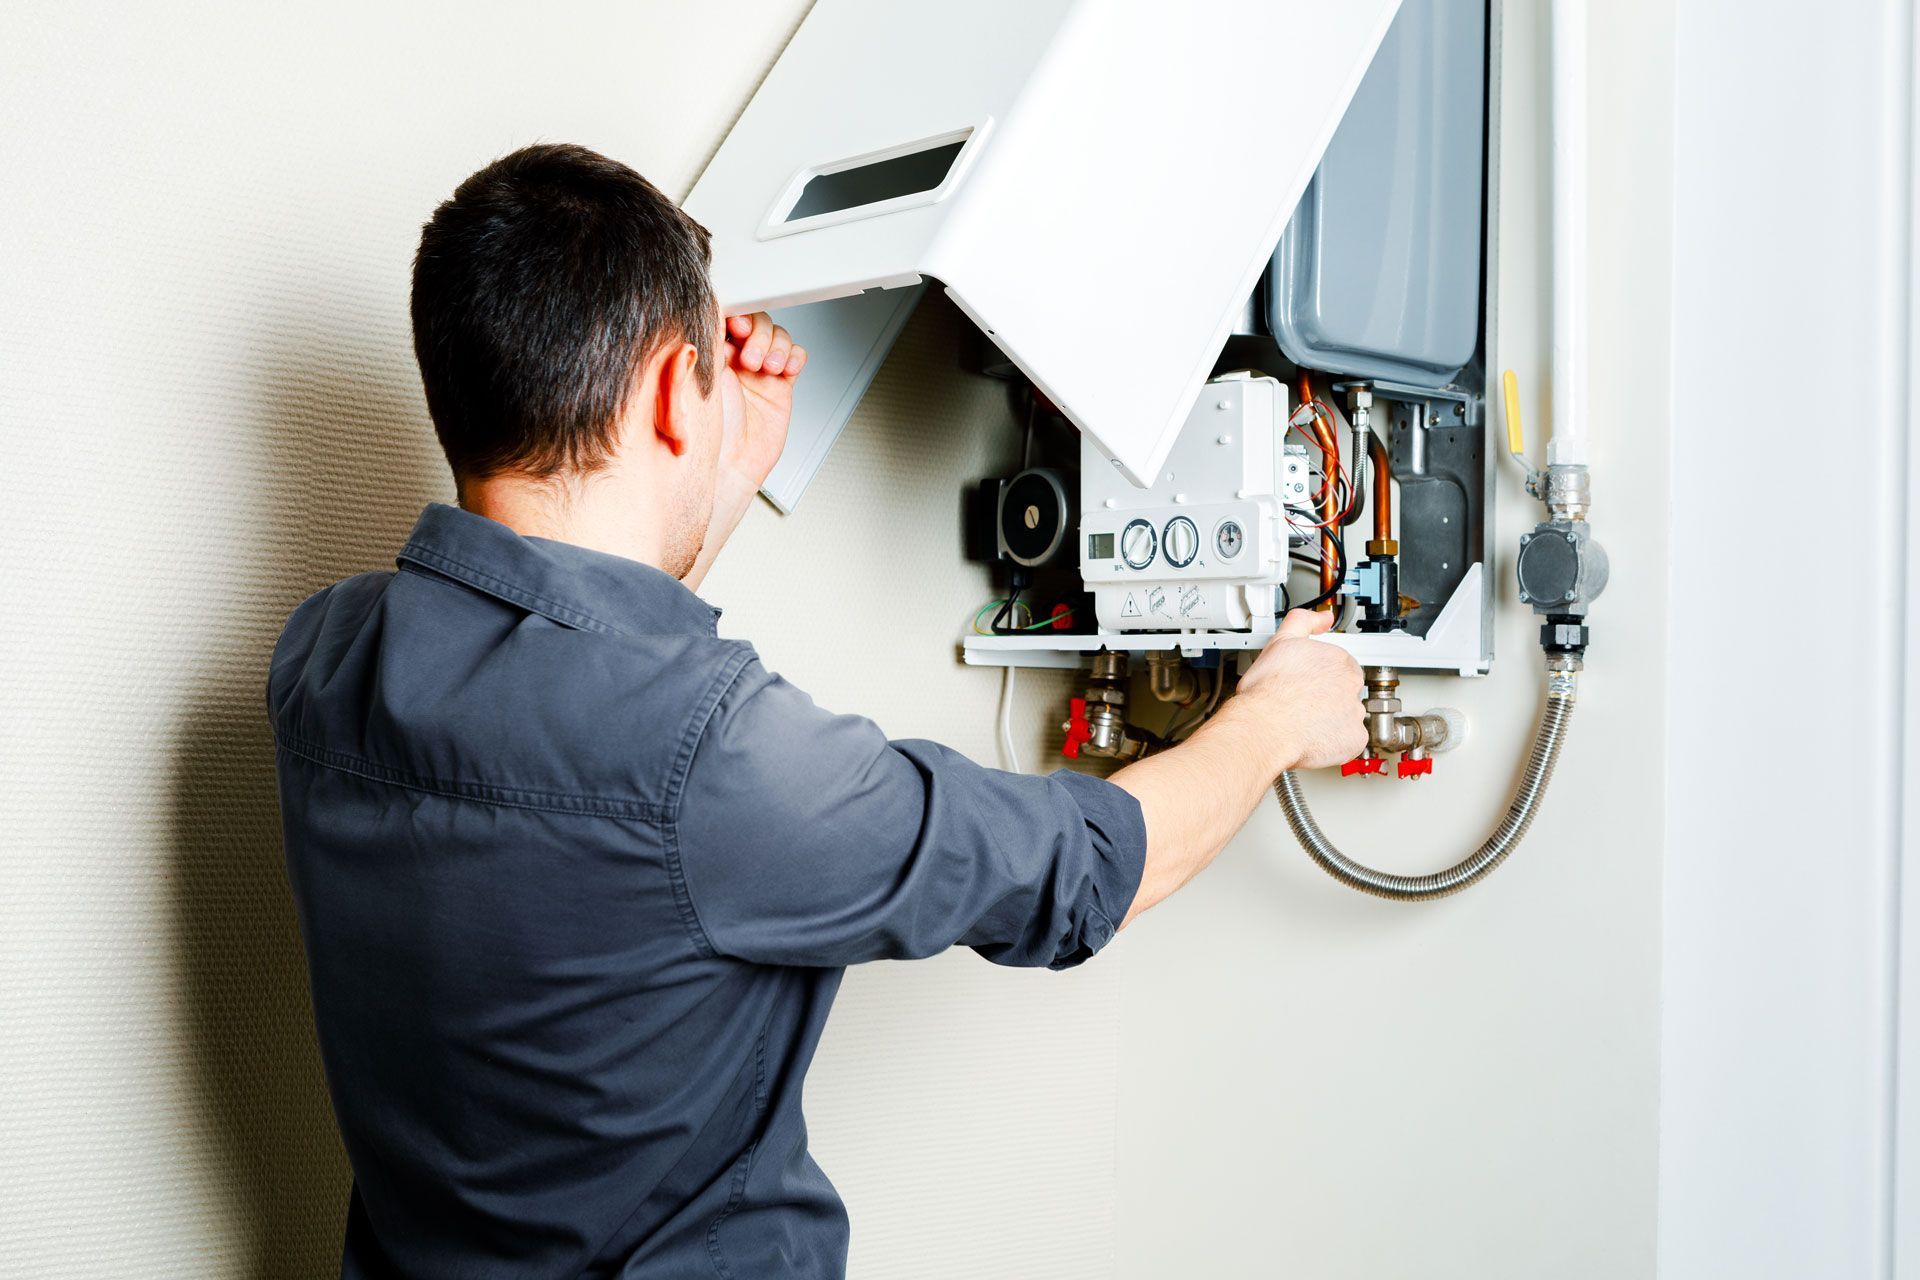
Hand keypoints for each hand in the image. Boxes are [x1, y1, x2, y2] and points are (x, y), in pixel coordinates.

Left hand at [720, 312, 805, 490]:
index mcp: (711, 351)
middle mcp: (736, 359)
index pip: (728, 317)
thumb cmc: (708, 431)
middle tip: (751, 357)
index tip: (737, 326)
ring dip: (776, 346)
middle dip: (758, 334)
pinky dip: (794, 356)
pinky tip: (785, 369)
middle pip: (757, 322)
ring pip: (777, 336)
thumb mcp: (702, 378)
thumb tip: (713, 314)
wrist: (730, 465)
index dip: (737, 315)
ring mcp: (759, 371)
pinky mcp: (780, 385)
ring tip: (767, 368)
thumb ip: (708, 344)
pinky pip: (794, 357)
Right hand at [1233, 609, 1366, 771]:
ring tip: (1306, 723)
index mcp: (1337, 660)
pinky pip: (1350, 741)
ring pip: (1348, 716)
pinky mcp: (1354, 738)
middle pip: (1346, 689)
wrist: (1266, 724)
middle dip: (1329, 696)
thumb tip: (1324, 616)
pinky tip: (1316, 738)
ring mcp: (1354, 712)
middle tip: (1304, 702)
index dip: (1322, 674)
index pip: (1340, 664)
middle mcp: (1350, 684)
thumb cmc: (1269, 689)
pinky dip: (1337, 742)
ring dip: (1332, 719)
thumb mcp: (1281, 641)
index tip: (1309, 681)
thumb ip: (1304, 621)